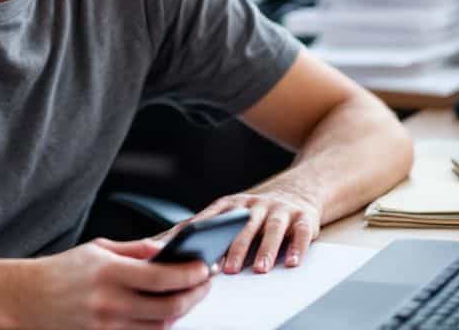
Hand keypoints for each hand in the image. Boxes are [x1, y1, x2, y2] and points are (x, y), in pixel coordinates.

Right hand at [16, 237, 211, 329]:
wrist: (28, 299)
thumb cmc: (62, 271)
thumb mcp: (97, 249)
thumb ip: (134, 250)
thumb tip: (166, 249)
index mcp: (109, 272)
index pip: (162, 277)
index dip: (190, 274)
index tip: (204, 268)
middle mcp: (110, 302)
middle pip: (168, 306)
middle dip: (195, 295)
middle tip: (205, 283)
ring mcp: (108, 326)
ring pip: (160, 325)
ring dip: (181, 311)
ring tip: (190, 295)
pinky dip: (161, 324)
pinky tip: (167, 312)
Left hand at [164, 183, 322, 274]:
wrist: (299, 189)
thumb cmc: (254, 211)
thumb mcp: (226, 213)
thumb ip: (198, 228)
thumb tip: (154, 246)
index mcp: (231, 205)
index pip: (212, 219)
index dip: (202, 237)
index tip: (193, 255)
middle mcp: (255, 205)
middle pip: (242, 225)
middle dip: (235, 247)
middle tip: (227, 270)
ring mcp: (280, 210)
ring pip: (272, 228)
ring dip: (266, 249)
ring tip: (261, 269)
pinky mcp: (304, 218)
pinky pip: (301, 232)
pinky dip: (297, 247)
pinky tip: (291, 263)